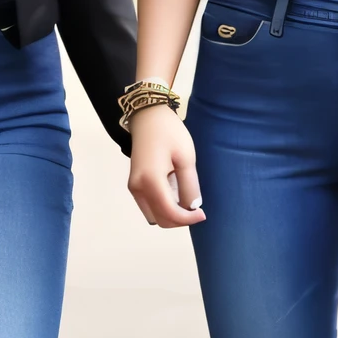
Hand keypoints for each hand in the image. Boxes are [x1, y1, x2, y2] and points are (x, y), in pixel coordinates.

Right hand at [127, 104, 204, 226]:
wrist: (148, 117)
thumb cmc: (169, 133)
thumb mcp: (186, 158)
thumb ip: (189, 186)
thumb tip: (192, 208)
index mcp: (150, 181)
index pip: (170, 213)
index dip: (188, 219)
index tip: (203, 214)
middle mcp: (138, 188)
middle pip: (160, 220)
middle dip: (180, 220)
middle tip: (196, 209)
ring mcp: (134, 188)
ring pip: (154, 215)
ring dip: (171, 215)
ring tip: (185, 199)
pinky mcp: (134, 185)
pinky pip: (150, 206)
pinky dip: (163, 207)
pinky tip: (174, 194)